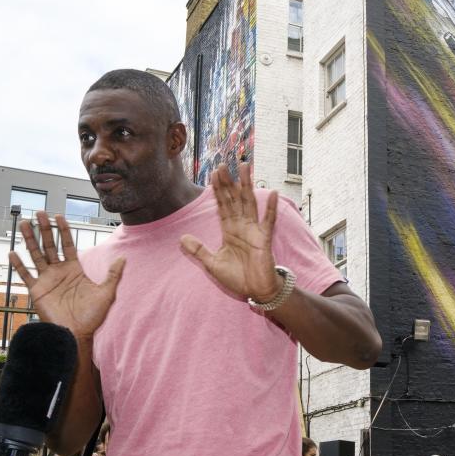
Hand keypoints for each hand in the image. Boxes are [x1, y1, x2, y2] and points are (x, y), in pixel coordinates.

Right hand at [9, 213, 124, 336]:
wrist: (77, 333)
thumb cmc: (92, 316)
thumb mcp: (107, 292)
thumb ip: (113, 274)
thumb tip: (124, 258)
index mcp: (74, 270)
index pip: (67, 244)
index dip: (63, 230)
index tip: (59, 216)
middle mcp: (59, 272)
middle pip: (50, 245)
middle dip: (45, 229)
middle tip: (39, 213)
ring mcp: (47, 280)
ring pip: (36, 255)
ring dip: (30, 239)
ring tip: (25, 224)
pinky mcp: (37, 291)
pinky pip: (25, 275)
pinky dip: (19, 265)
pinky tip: (12, 253)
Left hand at [180, 164, 282, 302]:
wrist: (255, 291)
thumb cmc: (237, 278)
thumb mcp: (212, 264)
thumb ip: (198, 250)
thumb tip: (181, 238)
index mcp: (229, 230)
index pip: (222, 205)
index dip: (218, 190)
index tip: (214, 173)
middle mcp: (241, 226)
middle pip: (234, 199)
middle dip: (228, 182)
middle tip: (223, 164)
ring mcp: (253, 230)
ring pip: (249, 203)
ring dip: (246, 185)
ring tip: (245, 167)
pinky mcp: (264, 239)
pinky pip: (268, 221)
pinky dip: (270, 207)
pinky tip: (273, 193)